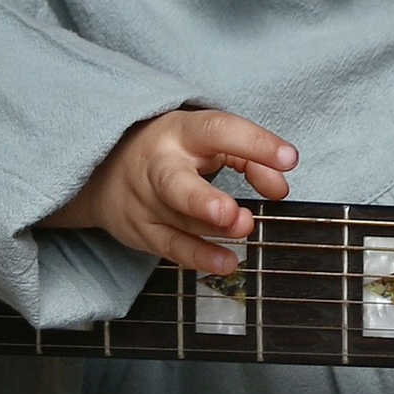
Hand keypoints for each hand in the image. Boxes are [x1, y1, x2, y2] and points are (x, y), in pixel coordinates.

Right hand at [44, 109, 298, 272]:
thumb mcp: (207, 144)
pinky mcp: (141, 231)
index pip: (217, 131)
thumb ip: (250, 159)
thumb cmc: (173, 155)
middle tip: (229, 212)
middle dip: (200, 199)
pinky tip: (225, 262)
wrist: (105, 172)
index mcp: (179, 133)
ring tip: (243, 230)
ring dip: (212, 230)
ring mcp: (145, 202)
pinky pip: (171, 248)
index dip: (254, 144)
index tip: (289, 159)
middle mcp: (157, 167)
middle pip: (172, 183)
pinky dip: (199, 257)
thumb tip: (280, 190)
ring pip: (178, 220)